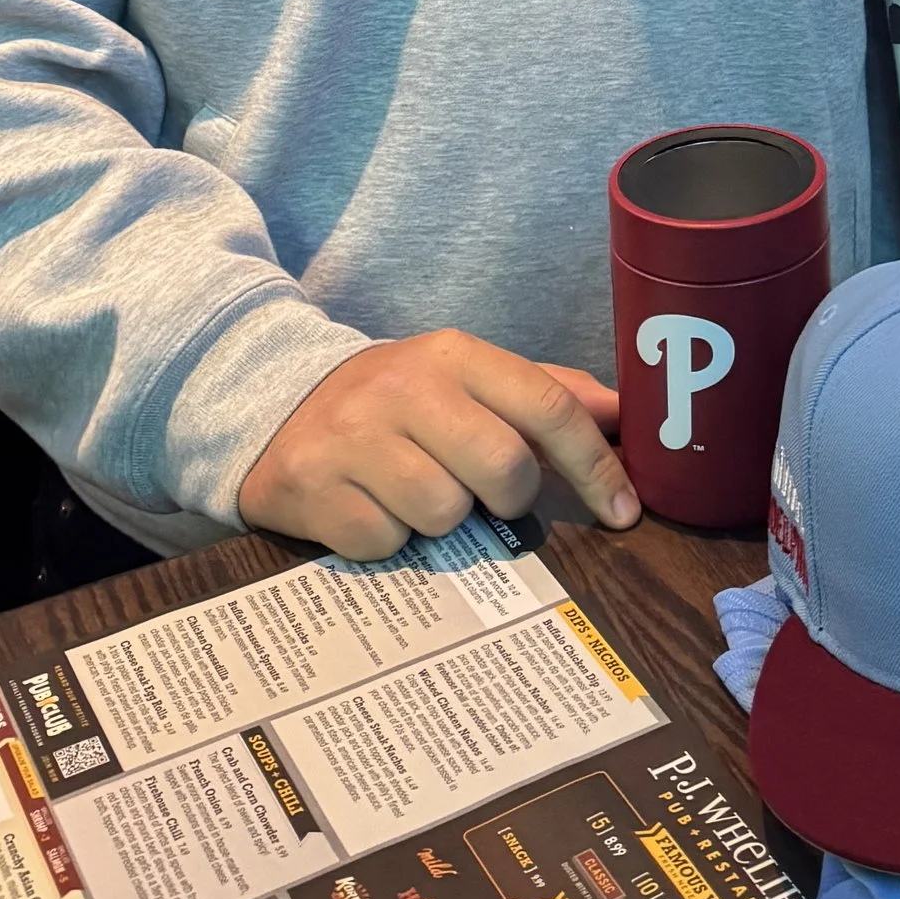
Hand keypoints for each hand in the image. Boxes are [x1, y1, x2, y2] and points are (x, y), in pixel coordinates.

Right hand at [239, 332, 636, 558]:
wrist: (275, 405)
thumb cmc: (396, 404)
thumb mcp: (466, 380)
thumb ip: (544, 394)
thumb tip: (622, 415)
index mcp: (455, 355)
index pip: (547, 405)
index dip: (595, 466)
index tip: (624, 511)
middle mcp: (406, 387)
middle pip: (504, 468)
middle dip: (508, 497)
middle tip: (482, 493)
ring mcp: (354, 436)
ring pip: (446, 513)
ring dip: (440, 520)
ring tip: (413, 493)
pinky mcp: (314, 487)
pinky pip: (387, 543)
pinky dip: (388, 539)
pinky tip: (370, 507)